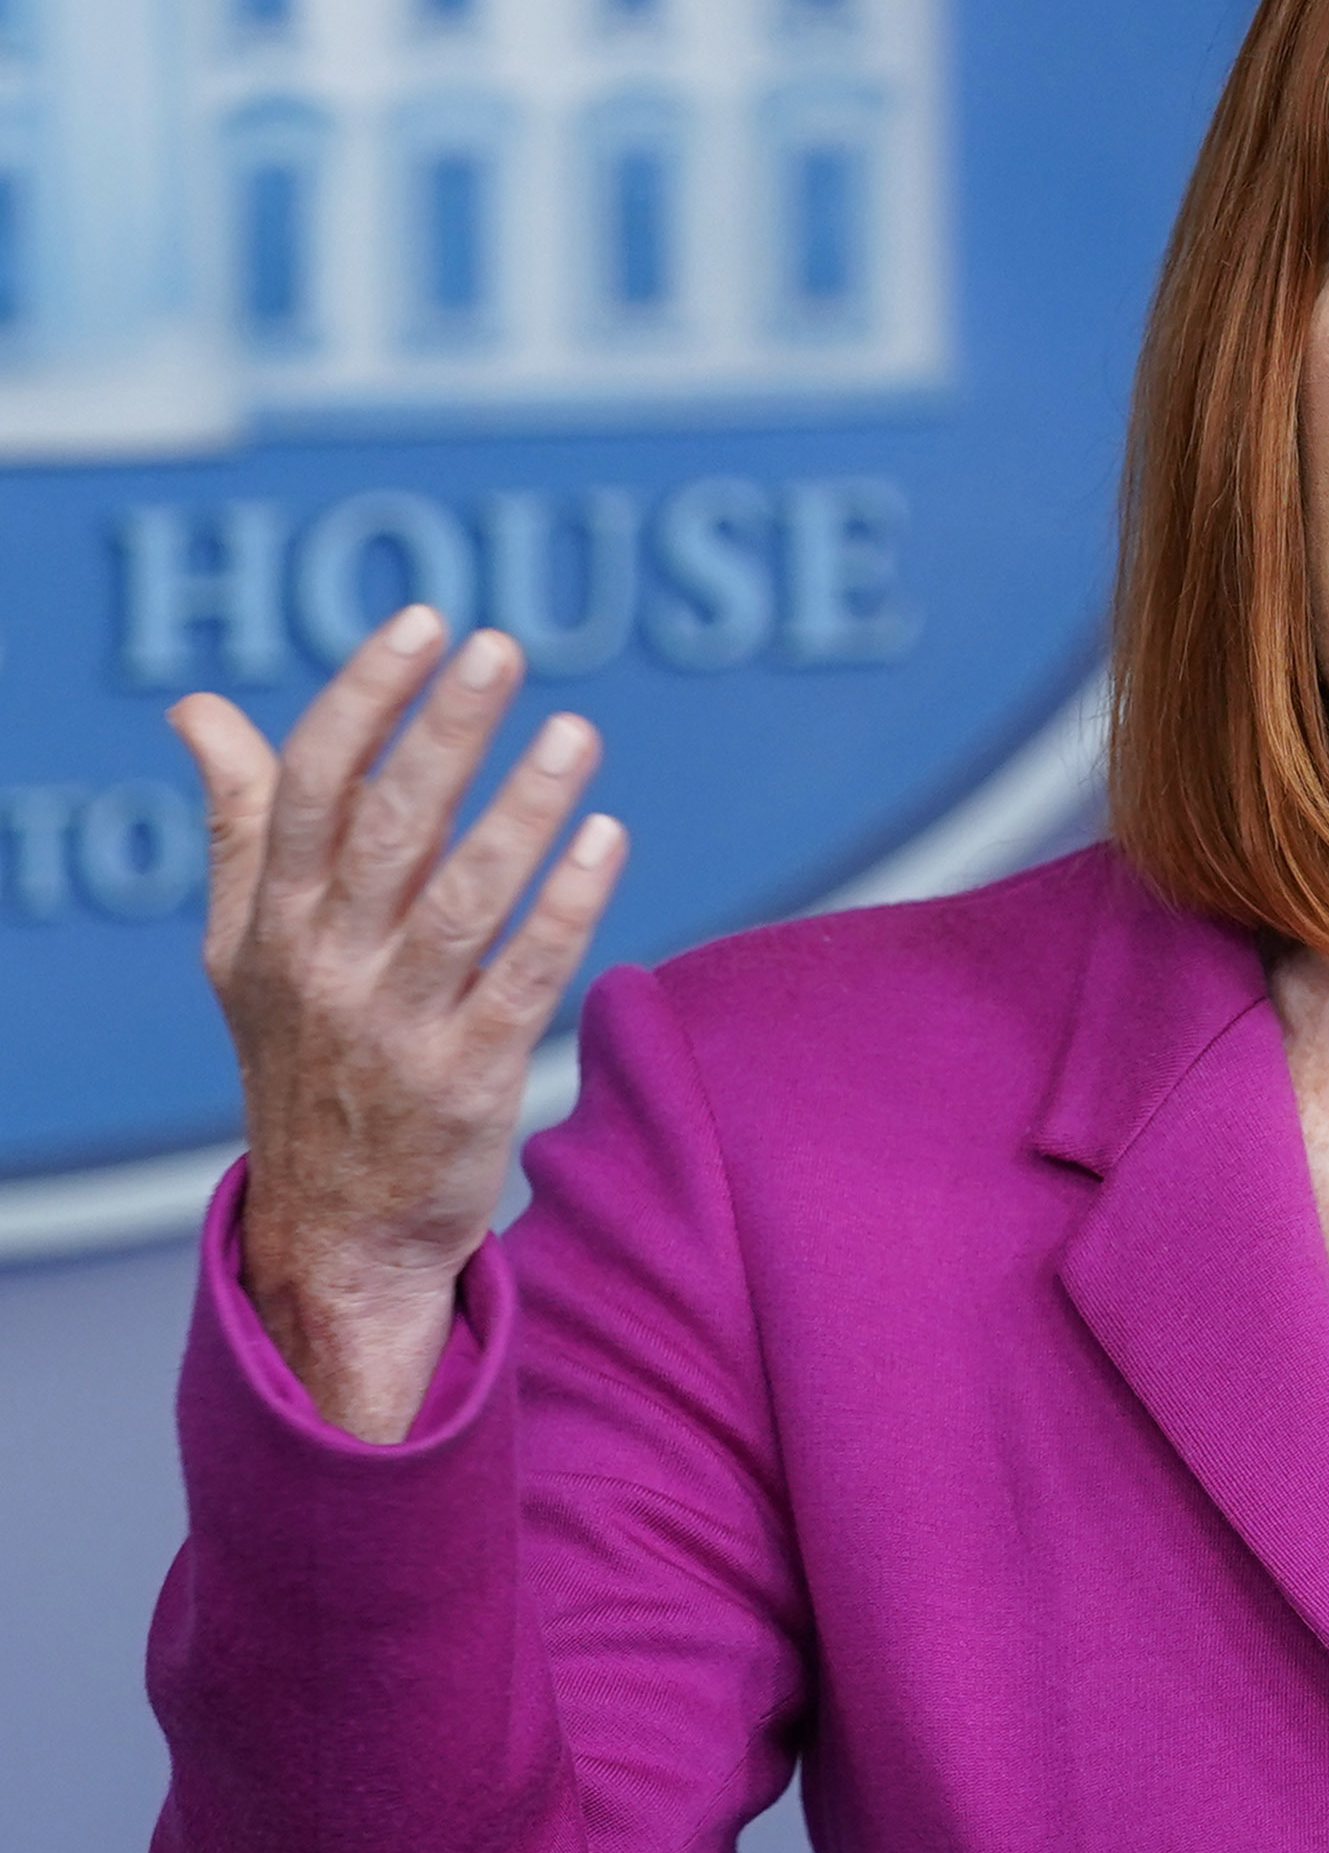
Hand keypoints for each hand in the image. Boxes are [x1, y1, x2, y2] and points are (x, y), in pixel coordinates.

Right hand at [172, 608, 626, 1442]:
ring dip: (524, 808)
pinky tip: (607, 840)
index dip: (366, 698)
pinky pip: (523, 977)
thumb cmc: (302, 1055)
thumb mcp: (246, 947)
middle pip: (386, 826)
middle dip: (442, 731)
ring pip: (463, 897)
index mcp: (272, 921)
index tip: (423, 622)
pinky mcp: (467, 1078)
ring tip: (576, 731)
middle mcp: (325, 965)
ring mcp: (395, 1024)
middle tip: (498, 647)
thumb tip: (198, 710)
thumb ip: (242, 823)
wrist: (335, 1230)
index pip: (312, 786)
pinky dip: (565, 905)